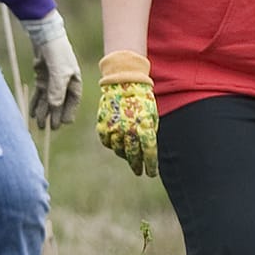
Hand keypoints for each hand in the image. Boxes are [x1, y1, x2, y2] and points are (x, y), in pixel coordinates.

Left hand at [22, 13, 82, 129]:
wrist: (44, 35)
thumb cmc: (57, 51)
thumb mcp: (59, 71)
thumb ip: (56, 89)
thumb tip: (54, 106)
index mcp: (74, 80)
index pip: (73, 101)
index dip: (68, 112)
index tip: (62, 124)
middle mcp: (64, 82)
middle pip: (60, 102)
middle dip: (54, 115)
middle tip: (50, 129)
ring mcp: (52, 80)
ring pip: (48, 100)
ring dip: (44, 112)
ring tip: (39, 125)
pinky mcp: (42, 77)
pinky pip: (39, 94)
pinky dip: (35, 103)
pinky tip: (32, 113)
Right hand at [95, 50, 156, 177]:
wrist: (123, 82)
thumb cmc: (141, 99)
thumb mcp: (152, 115)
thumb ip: (149, 133)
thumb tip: (146, 151)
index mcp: (144, 125)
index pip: (149, 151)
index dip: (151, 165)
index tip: (151, 173)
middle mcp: (128, 128)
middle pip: (133, 154)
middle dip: (137, 165)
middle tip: (139, 171)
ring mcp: (114, 127)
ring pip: (119, 150)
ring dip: (125, 155)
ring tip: (129, 155)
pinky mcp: (102, 125)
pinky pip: (107, 142)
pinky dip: (112, 144)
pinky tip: (117, 143)